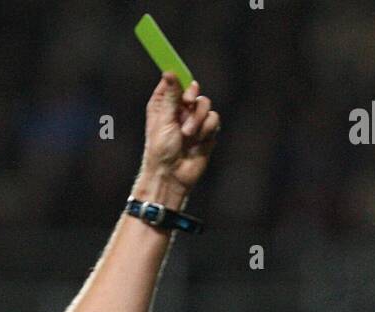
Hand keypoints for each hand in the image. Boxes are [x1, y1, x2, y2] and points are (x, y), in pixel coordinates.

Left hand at [139, 72, 220, 194]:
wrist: (172, 176)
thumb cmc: (161, 151)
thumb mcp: (164, 120)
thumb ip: (171, 97)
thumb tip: (170, 72)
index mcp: (164, 104)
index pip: (175, 82)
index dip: (180, 80)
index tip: (181, 81)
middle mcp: (180, 110)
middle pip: (194, 89)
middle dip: (193, 97)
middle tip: (189, 102)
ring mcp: (194, 121)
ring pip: (205, 104)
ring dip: (198, 118)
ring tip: (188, 135)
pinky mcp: (206, 132)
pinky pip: (214, 119)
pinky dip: (207, 129)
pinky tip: (198, 141)